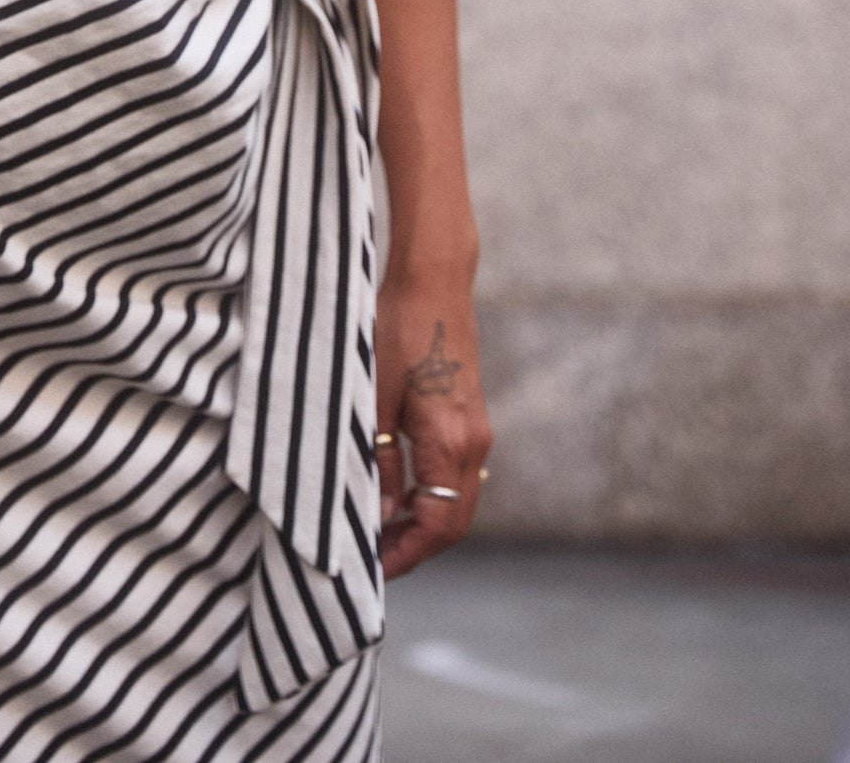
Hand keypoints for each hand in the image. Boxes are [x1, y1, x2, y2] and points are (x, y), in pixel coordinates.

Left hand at [374, 277, 492, 578]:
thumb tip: (379, 515)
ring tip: (378, 529)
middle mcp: (473, 444)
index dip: (407, 554)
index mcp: (451, 444)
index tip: (373, 569)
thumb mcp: (374, 398)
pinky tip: (396, 490)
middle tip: (373, 559)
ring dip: (423, 521)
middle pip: (453, 521)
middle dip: (416, 546)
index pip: (439, 526)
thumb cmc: (397, 330)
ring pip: (455, 498)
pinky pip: (455, 473)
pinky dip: (429, 494)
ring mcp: (476, 430)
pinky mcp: (469, 415)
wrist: (433, 280)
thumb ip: (378, 460)